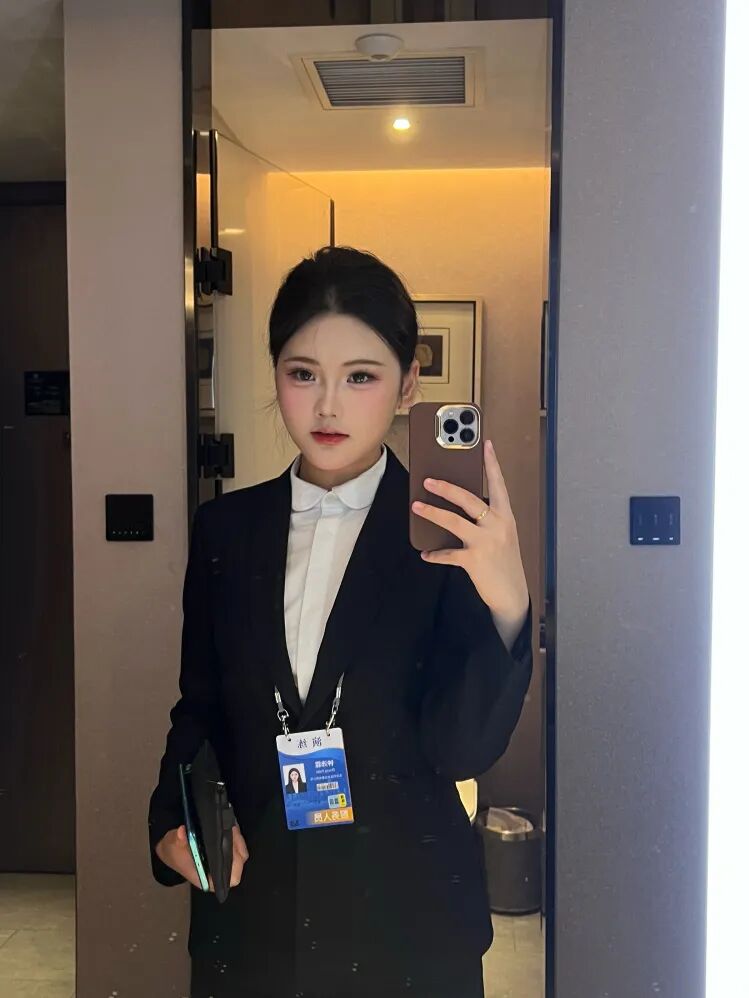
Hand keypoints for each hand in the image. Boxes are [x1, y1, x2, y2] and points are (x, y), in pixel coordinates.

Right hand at [155, 823, 248, 890]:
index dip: (236, 863)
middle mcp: (218, 873)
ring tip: (231, 824)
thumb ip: (178, 840)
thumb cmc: (173, 852)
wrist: (170, 849)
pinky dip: (234, 836)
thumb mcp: (172, 844)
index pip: (232, 877)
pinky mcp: (222, 853)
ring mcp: (222, 863)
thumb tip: (182, 832)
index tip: (232, 844)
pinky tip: (230, 824)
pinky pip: (235, 846)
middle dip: (238, 845)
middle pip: (239, 863)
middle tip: (232, 828)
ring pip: (239, 853)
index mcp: (208, 878)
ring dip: (237, 839)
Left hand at [411, 439, 529, 622]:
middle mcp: (497, 526)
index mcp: (506, 516)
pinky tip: (425, 553)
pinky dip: (435, 554)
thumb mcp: (502, 534)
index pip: (499, 484)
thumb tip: (460, 503)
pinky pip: (448, 554)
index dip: (492, 463)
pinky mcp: (474, 560)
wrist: (512, 594)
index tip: (485, 444)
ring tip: (417, 506)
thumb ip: (487, 518)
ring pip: (454, 521)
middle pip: (469, 499)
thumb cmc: (504, 561)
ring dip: (433, 512)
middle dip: (446, 487)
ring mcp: (486, 542)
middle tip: (428, 480)